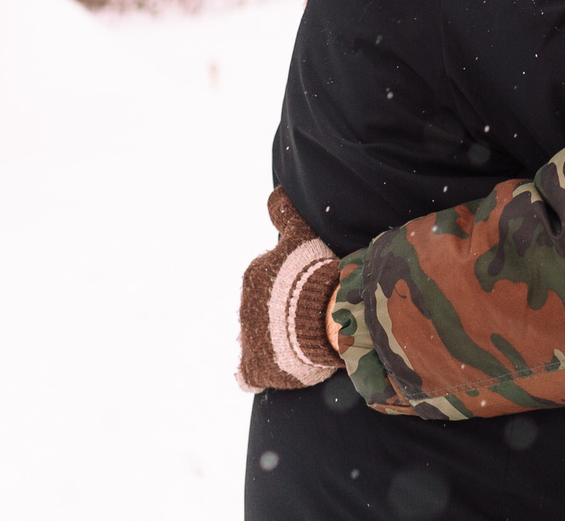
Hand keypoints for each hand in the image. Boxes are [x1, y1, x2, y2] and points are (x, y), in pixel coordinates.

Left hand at [237, 187, 342, 390]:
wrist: (319, 318)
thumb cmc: (311, 275)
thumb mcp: (298, 235)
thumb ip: (284, 212)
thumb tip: (276, 190)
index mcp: (254, 277)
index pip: (268, 282)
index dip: (290, 287)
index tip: (309, 291)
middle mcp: (245, 308)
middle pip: (263, 311)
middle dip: (280, 315)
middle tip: (309, 318)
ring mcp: (249, 340)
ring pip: (259, 339)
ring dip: (275, 342)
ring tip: (301, 344)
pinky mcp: (255, 367)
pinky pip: (249, 373)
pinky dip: (256, 373)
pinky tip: (269, 372)